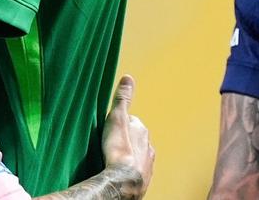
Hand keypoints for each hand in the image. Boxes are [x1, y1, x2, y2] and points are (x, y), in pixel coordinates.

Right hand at [101, 75, 154, 196]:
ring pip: (137, 155)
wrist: (124, 181)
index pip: (131, 121)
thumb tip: (128, 78)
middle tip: (110, 142)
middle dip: (125, 139)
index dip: (119, 123)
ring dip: (128, 154)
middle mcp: (149, 147)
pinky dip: (129, 169)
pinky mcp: (144, 179)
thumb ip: (122, 99)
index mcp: (142, 131)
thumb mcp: (117, 118)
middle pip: (136, 138)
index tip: (109, 127)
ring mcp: (148, 164)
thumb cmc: (119, 149)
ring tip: (114, 158)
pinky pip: (136, 170)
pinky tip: (119, 171)